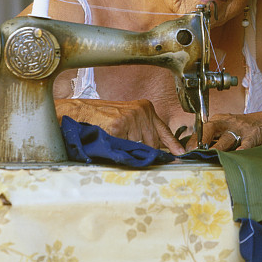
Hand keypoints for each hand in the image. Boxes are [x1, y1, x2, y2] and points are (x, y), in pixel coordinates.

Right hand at [56, 98, 184, 155]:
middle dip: (144, 150)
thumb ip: (143, 129)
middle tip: (129, 147)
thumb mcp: (129, 118)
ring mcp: (131, 118)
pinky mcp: (119, 126)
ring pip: (138, 146)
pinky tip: (110, 137)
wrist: (81, 112)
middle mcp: (141, 111)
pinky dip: (118, 147)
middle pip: (152, 143)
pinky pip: (125, 147)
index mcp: (145, 108)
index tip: (180, 153)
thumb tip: (157, 149)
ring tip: (115, 138)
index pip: (163, 129)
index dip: (172, 144)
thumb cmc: (102, 117)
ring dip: (128, 148)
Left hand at [191, 111, 261, 150]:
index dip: (194, 141)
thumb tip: (196, 151)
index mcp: (219, 120)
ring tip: (210, 158)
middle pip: (210, 129)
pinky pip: (245, 145)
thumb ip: (214, 137)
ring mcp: (241, 128)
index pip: (202, 129)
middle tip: (194, 152)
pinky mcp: (253, 135)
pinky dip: (240, 152)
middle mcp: (228, 122)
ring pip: (226, 139)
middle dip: (201, 141)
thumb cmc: (244, 128)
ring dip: (218, 150)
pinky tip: (235, 157)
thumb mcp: (227, 127)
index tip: (187, 152)